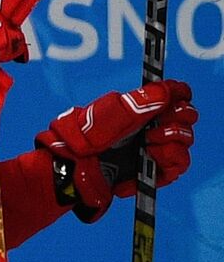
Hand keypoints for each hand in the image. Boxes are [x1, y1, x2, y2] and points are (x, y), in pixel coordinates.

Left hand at [36, 80, 197, 220]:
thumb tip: (168, 90)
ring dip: (171, 140)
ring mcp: (153, 149)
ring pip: (184, 140)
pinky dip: (169, 159)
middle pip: (186, 117)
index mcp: (140, 108)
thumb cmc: (84, 136)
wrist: (74, 167)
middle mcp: (150, 126)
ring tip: (149, 144)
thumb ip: (140, 102)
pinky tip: (151, 156)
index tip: (177, 98)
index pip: (175, 97)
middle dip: (177, 119)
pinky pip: (178, 164)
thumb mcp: (110, 112)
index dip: (180, 96)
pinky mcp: (154, 171)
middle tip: (156, 127)